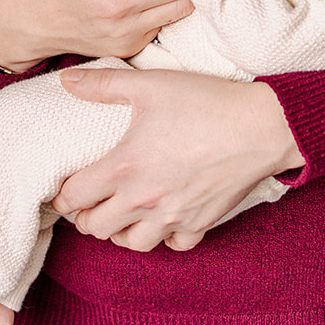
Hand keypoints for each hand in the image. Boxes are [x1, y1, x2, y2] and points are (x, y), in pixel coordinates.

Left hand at [51, 66, 303, 251]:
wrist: (262, 126)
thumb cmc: (205, 103)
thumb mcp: (150, 85)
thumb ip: (103, 84)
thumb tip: (66, 79)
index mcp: (124, 168)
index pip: (73, 198)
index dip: (62, 195)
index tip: (67, 186)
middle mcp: (144, 199)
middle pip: (95, 228)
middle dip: (86, 216)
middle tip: (92, 199)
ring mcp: (173, 216)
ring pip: (130, 244)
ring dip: (120, 231)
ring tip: (123, 211)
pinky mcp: (200, 224)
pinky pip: (173, 245)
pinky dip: (164, 237)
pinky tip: (164, 216)